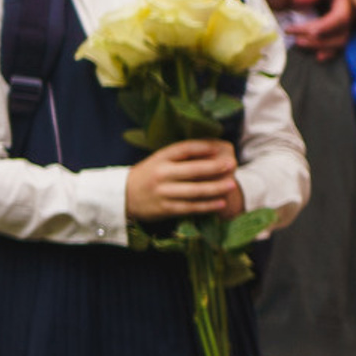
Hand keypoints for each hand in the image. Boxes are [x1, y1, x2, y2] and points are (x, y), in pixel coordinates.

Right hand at [128, 140, 242, 221]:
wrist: (123, 196)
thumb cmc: (149, 175)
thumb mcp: (159, 160)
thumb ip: (180, 156)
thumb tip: (211, 148)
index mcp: (160, 158)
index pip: (184, 149)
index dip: (204, 147)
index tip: (220, 146)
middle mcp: (161, 174)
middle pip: (193, 170)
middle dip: (215, 167)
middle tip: (232, 164)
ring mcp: (163, 192)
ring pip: (194, 191)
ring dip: (215, 188)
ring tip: (232, 185)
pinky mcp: (166, 209)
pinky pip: (191, 207)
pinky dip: (207, 206)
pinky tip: (221, 203)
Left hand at [285, 0, 354, 61]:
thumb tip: (293, 3)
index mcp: (348, 4)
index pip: (337, 19)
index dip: (321, 27)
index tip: (301, 30)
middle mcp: (352, 18)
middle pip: (338, 35)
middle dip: (316, 40)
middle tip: (295, 38)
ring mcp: (351, 25)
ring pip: (340, 42)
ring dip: (320, 46)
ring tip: (300, 43)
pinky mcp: (347, 29)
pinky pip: (342, 44)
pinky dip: (331, 52)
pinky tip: (319, 56)